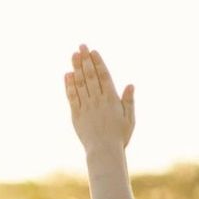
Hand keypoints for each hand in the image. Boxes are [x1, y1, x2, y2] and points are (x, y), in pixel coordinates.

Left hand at [64, 44, 134, 158]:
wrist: (104, 151)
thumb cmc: (119, 137)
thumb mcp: (129, 119)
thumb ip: (129, 101)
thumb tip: (130, 84)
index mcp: (112, 99)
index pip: (104, 76)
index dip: (98, 62)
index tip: (93, 51)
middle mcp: (98, 100)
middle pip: (91, 76)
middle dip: (86, 60)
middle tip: (81, 46)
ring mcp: (86, 106)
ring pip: (81, 83)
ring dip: (76, 68)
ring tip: (73, 55)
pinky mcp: (76, 114)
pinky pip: (72, 97)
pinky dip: (69, 85)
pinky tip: (67, 75)